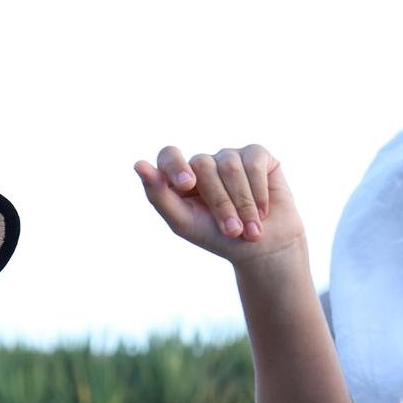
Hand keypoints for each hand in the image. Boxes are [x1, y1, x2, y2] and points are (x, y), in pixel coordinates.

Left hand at [136, 145, 305, 266]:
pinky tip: (263, 210)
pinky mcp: (257, 155)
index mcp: (180, 178)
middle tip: (232, 231)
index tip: (187, 184)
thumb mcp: (183, 221)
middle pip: (204, 166)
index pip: (169, 155)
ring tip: (250, 229)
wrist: (261, 248)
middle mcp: (204, 163)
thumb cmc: (217, 237)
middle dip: (220, 203)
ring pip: (230, 166)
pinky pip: (254, 163)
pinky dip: (258, 192)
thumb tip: (139, 164)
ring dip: (242, 203)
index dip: (175, 165)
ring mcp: (230, 156)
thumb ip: (159, 196)